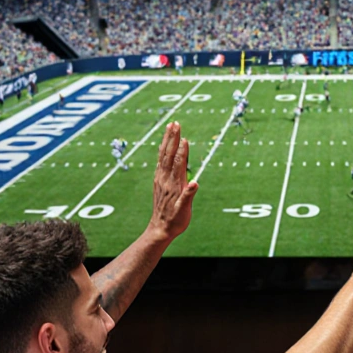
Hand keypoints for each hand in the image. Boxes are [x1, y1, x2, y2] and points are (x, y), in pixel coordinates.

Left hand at [147, 122, 198, 240]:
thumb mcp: (184, 210)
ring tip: (169, 126)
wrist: (160, 229)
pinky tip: (163, 145)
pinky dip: (162, 150)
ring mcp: (160, 179)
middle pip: (169, 154)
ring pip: (163, 155)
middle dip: (172, 138)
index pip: (178, 163)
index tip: (184, 137)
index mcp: (174, 184)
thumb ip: (188, 195)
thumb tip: (195, 183)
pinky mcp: (158, 181)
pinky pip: (160, 161)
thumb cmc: (175, 221)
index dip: (182, 150)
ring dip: (166, 140)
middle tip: (175, 123)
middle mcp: (165, 179)